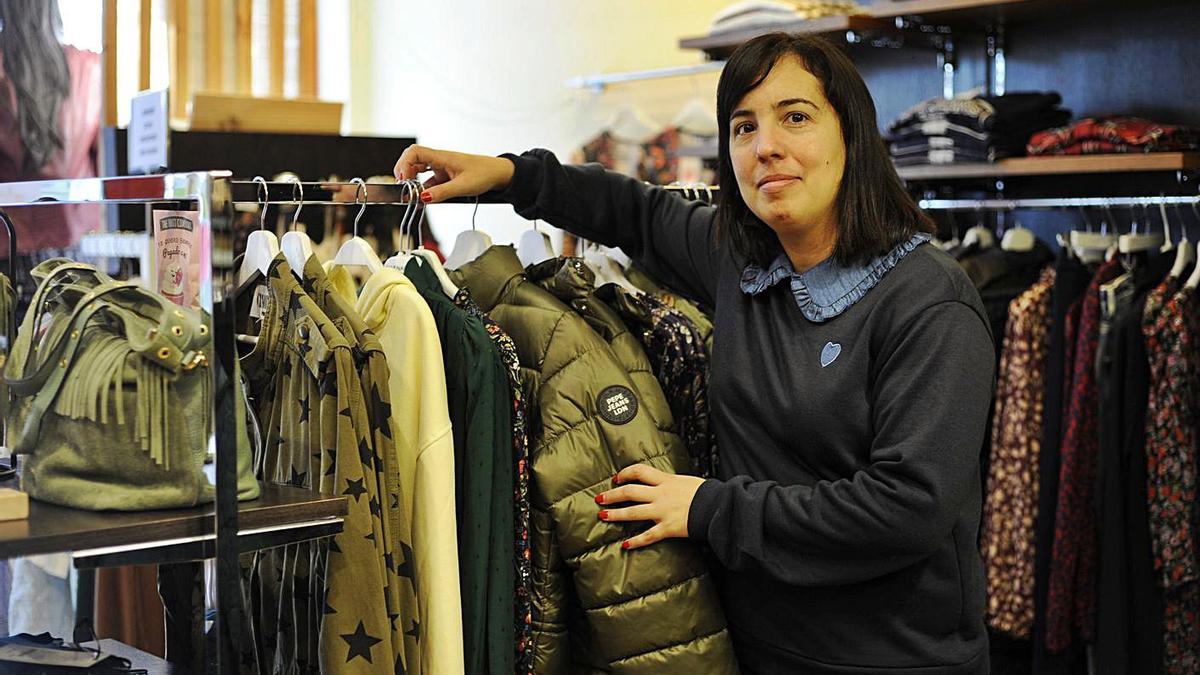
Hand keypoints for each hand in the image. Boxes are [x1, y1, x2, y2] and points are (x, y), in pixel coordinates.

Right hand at [393, 145, 515, 202]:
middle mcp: (439, 160)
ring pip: (419, 171)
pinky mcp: (444, 177)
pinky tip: (422, 200)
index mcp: (442, 157)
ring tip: (412, 196)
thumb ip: (442, 193)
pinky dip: (423, 190)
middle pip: (412, 160)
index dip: (404, 164)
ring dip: (413, 182)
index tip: (404, 180)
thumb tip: (423, 198)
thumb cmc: (484, 174)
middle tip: (403, 188)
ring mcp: (441, 168)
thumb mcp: (463, 186)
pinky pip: (428, 182)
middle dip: (404, 172)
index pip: (415, 152)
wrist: (498, 174)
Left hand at [595, 464, 705, 549]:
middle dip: (612, 495)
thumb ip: (673, 483)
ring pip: (633, 512)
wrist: (718, 507)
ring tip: (603, 515)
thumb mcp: (687, 481)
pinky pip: (648, 535)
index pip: (640, 471)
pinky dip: (636, 541)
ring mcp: (663, 511)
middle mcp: (660, 494)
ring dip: (616, 514)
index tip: (616, 478)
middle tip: (600, 498)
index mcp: (666, 480)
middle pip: (629, 492)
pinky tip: (625, 544)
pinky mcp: (668, 528)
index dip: (625, 473)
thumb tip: (664, 484)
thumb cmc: (707, 493)